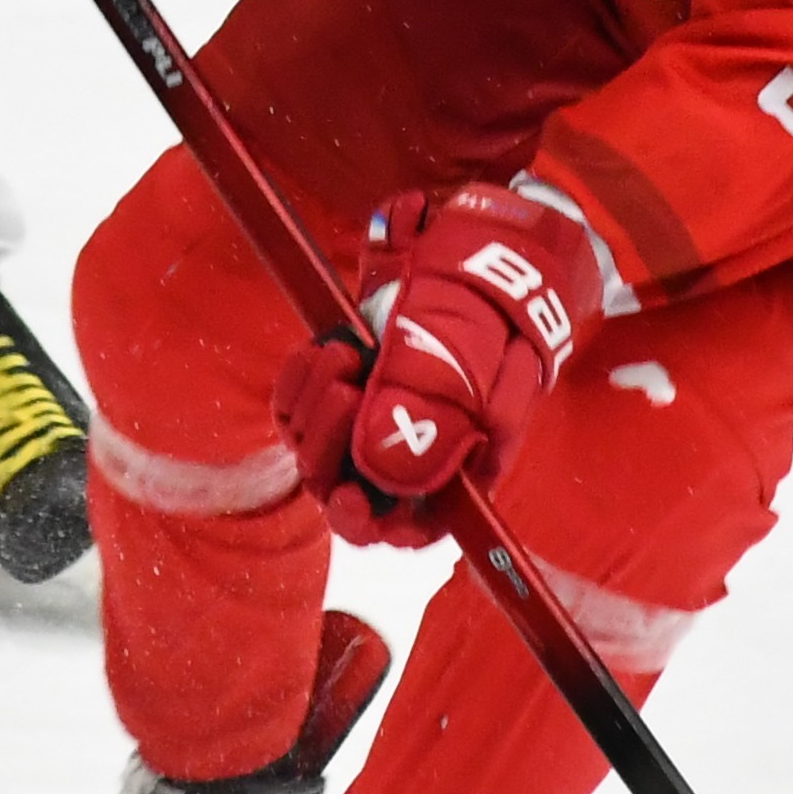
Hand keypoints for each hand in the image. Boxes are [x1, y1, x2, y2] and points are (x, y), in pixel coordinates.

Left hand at [279, 184, 585, 545]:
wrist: (482, 262)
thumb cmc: (500, 326)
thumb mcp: (489, 376)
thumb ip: (450, 428)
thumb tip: (392, 479)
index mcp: (449, 474)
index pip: (404, 531)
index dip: (372, 526)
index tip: (352, 499)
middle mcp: (400, 458)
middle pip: (341, 492)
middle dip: (331, 449)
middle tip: (348, 391)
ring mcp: (361, 424)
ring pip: (310, 449)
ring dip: (314, 407)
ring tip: (344, 354)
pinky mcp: (333, 388)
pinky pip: (292, 406)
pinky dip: (299, 379)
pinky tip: (324, 347)